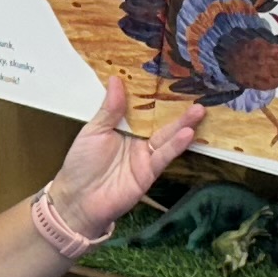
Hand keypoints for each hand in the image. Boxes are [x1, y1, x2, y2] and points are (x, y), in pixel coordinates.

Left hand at [50, 75, 204, 240]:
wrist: (78, 200)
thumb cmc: (80, 164)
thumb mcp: (93, 131)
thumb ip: (109, 109)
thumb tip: (116, 80)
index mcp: (123, 125)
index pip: (143, 107)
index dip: (156, 94)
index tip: (171, 76)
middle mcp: (138, 139)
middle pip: (160, 121)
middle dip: (177, 109)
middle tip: (196, 93)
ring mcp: (145, 156)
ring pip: (167, 137)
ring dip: (183, 125)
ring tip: (199, 111)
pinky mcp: (149, 172)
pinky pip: (164, 157)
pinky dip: (176, 146)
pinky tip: (187, 134)